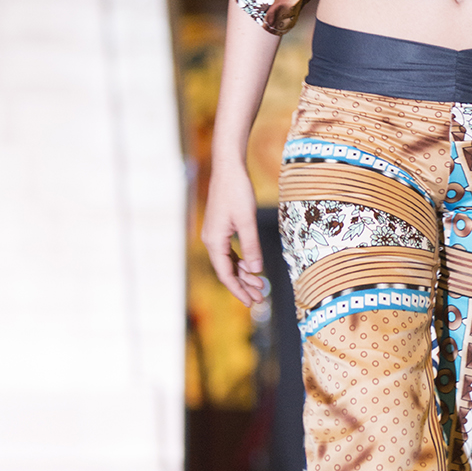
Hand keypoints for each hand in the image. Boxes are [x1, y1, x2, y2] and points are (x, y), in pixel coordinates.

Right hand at [201, 157, 266, 306]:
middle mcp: (211, 240)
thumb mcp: (247, 221)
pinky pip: (229, 251)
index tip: (251, 302)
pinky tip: (252, 267)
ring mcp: (215, 234)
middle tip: (259, 298)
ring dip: (244, 274)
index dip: (238, 290)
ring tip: (260, 285)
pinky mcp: (221, 227)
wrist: (228, 168)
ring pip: (229, 261)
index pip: (225, 274)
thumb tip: (256, 270)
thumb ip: (251, 246)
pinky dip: (241, 260)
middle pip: (227, 270)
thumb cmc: (237, 191)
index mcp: (214, 241)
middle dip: (243, 285)